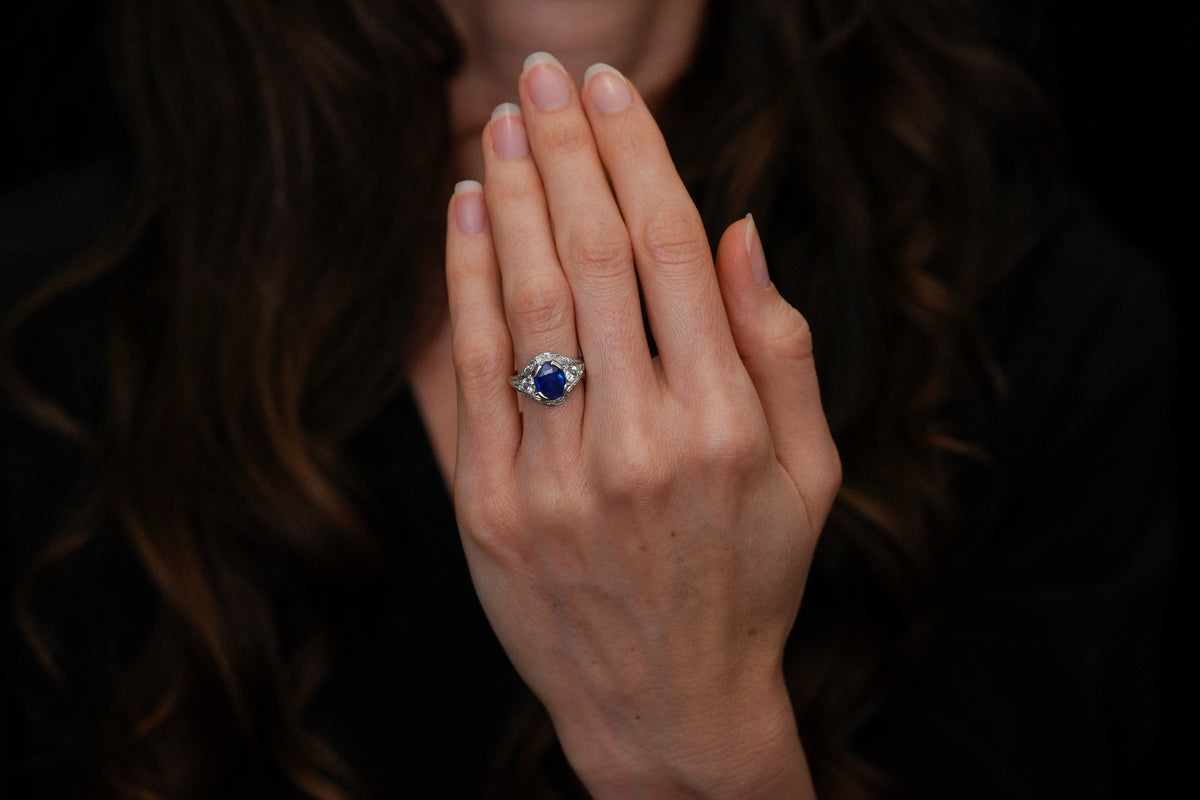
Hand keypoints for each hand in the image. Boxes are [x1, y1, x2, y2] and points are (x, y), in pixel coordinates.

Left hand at [444, 53, 839, 797]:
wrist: (665, 704)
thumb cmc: (749, 581)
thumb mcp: (809, 476)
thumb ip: (778, 350)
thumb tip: (734, 229)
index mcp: (725, 426)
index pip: (670, 252)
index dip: (637, 156)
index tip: (612, 93)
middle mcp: (639, 443)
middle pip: (591, 257)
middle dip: (566, 149)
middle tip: (543, 74)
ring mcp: (554, 479)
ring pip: (525, 301)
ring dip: (511, 196)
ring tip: (501, 121)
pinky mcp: (490, 508)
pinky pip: (468, 372)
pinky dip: (463, 281)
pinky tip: (465, 212)